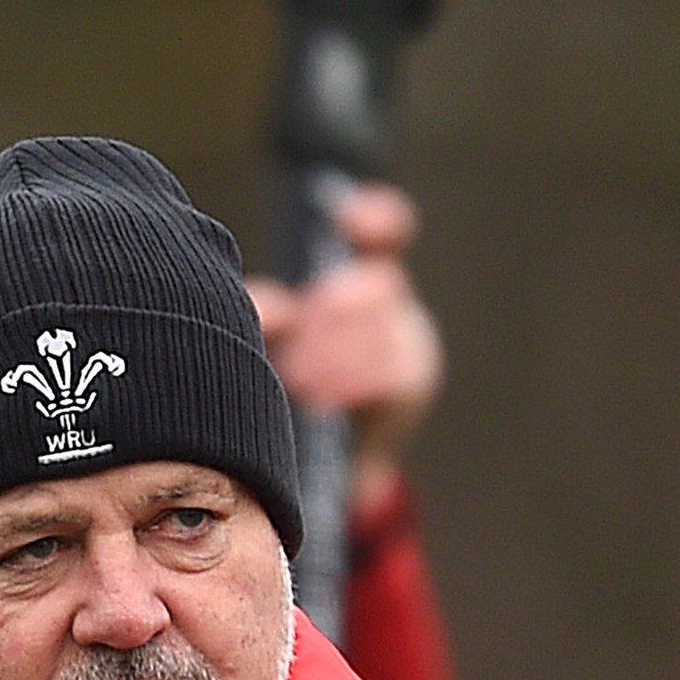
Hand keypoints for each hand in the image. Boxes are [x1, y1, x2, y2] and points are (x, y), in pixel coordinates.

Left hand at [249, 185, 442, 515]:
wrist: (321, 461)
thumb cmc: (292, 382)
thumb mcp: (273, 344)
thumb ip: (267, 316)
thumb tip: (272, 308)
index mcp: (362, 279)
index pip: (389, 235)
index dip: (379, 220)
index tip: (348, 219)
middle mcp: (395, 305)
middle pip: (382, 284)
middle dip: (336, 308)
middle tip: (299, 334)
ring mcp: (411, 344)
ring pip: (384, 333)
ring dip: (338, 354)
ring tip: (298, 378)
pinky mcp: (411, 388)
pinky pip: (392, 378)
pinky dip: (353, 386)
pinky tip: (321, 398)